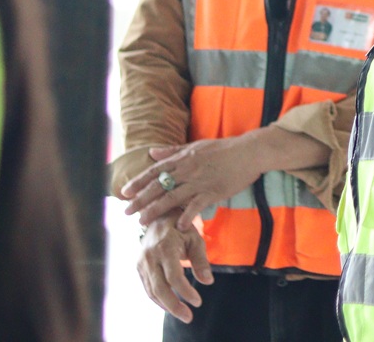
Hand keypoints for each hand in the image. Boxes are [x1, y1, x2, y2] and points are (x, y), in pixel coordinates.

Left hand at [123, 134, 269, 229]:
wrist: (248, 152)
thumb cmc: (223, 149)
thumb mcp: (196, 146)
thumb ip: (173, 151)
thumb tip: (151, 153)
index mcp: (183, 159)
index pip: (155, 171)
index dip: (139, 182)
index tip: (124, 192)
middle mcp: (188, 170)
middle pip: (159, 186)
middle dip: (141, 199)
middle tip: (126, 212)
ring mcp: (200, 181)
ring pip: (173, 197)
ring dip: (156, 210)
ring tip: (143, 221)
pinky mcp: (213, 192)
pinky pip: (196, 205)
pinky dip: (186, 215)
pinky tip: (177, 226)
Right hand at [136, 214, 212, 322]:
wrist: (159, 214)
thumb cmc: (182, 226)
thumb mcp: (195, 238)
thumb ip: (201, 260)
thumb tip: (208, 282)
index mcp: (165, 247)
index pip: (174, 277)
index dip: (186, 292)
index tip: (198, 302)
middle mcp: (150, 256)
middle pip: (160, 288)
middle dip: (174, 306)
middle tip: (188, 317)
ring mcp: (142, 262)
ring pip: (152, 291)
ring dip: (167, 306)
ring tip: (182, 314)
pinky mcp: (138, 266)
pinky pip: (147, 287)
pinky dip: (158, 299)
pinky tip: (170, 305)